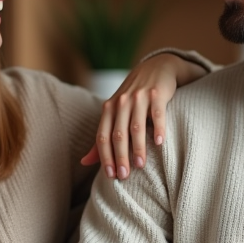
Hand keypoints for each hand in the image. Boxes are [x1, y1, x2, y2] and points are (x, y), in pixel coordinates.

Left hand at [80, 54, 207, 179]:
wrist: (157, 67)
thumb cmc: (134, 96)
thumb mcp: (115, 112)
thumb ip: (102, 137)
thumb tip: (84, 162)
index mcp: (109, 108)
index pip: (103, 137)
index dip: (105, 157)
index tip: (111, 176)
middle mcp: (122, 102)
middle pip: (118, 134)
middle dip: (120, 157)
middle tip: (124, 176)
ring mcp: (139, 97)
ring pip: (136, 126)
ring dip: (137, 147)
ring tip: (140, 165)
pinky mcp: (157, 93)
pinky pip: (157, 114)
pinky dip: (158, 128)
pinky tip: (159, 143)